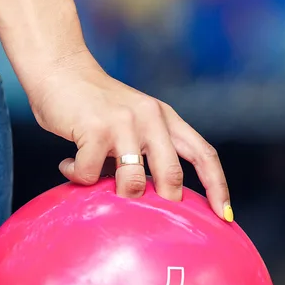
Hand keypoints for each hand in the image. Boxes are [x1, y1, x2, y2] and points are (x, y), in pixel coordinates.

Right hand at [25, 51, 231, 220]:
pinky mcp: (95, 128)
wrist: (59, 69)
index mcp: (166, 118)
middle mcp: (152, 118)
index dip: (218, 186)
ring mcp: (125, 122)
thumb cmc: (94, 106)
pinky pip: (91, 174)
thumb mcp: (133, 122)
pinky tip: (69, 165)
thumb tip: (154, 198)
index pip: (204, 154)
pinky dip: (78, 176)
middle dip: (165, 200)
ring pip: (134, 181)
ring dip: (116, 191)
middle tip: (149, 212)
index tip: (225, 215)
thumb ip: (147, 150)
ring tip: (98, 182)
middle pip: (173, 175)